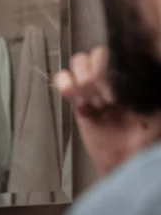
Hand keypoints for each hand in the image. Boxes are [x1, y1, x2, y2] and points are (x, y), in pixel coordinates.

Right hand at [54, 46, 154, 174]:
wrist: (126, 160)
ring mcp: (92, 85)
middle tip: (105, 102)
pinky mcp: (76, 98)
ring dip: (82, 84)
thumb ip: (147, 90)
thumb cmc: (146, 137)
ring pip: (78, 62)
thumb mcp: (155, 112)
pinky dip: (65, 84)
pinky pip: (62, 79)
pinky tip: (77, 100)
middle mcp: (111, 76)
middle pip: (94, 55)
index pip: (114, 54)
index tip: (115, 96)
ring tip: (92, 103)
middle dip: (96, 79)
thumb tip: (146, 67)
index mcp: (131, 75)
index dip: (108, 71)